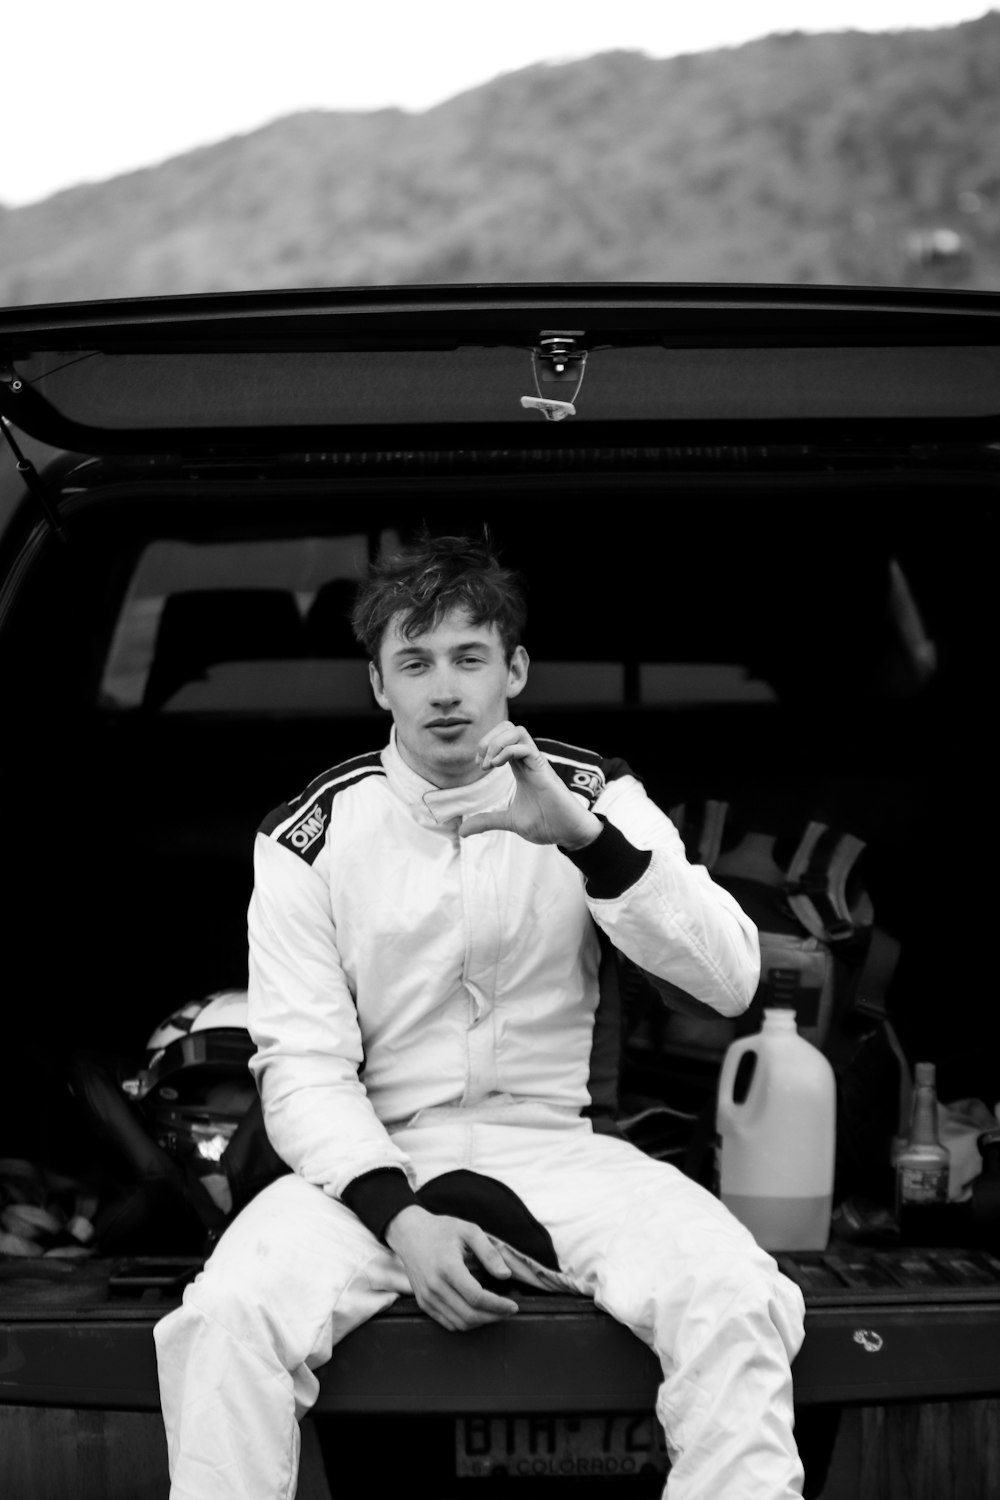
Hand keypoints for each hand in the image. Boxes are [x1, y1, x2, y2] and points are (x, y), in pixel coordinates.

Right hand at [384, 1205, 519, 1331]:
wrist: (409, 1233)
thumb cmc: (442, 1229)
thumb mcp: (469, 1231)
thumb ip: (489, 1253)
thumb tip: (506, 1275)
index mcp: (448, 1267)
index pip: (477, 1297)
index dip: (498, 1305)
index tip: (514, 1306)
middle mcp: (435, 1286)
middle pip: (469, 1315)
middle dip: (494, 1317)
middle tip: (509, 1311)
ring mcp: (427, 1297)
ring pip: (459, 1323)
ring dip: (481, 1322)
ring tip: (496, 1312)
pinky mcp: (423, 1303)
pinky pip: (448, 1323)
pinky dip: (466, 1323)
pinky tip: (477, 1313)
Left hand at [458, 723, 601, 848]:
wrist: (570, 833)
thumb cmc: (547, 824)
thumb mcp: (509, 821)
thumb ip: (487, 821)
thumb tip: (462, 830)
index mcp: (521, 768)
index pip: (503, 739)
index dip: (486, 746)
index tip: (480, 766)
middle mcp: (528, 761)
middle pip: (509, 727)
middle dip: (489, 738)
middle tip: (482, 763)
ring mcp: (537, 763)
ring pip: (517, 731)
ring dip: (496, 743)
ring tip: (489, 765)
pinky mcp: (544, 770)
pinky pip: (526, 747)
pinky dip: (507, 752)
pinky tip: (497, 767)